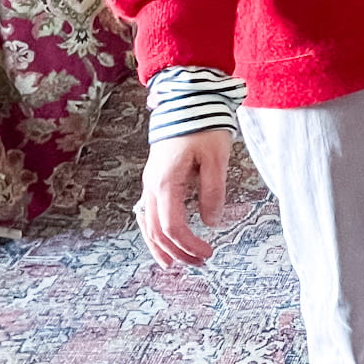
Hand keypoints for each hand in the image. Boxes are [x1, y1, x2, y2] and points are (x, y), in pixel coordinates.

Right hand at [133, 130, 231, 267]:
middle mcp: (151, 186)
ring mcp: (149, 182)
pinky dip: (154, 231)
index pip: (172, 226)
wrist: (187, 101)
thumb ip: (213, 192)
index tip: (208, 252)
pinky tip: (163, 241)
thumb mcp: (216, 159)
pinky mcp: (154, 178)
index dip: (188, 245)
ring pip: (147, 224)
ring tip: (176, 263)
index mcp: (166, 183)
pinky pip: (147, 212)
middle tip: (199, 263)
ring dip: (162, 246)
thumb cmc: (203, 126)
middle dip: (177, 251)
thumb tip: (211, 222)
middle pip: (157, 231)